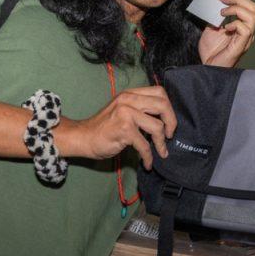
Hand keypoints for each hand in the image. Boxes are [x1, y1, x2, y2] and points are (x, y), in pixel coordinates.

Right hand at [55, 86, 175, 170]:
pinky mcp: (124, 129)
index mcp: (130, 94)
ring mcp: (126, 113)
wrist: (83, 138)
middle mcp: (128, 100)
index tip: (168, 122)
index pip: (159, 92)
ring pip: (157, 126)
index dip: (169, 108)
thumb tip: (165, 120)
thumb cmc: (105, 127)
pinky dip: (149, 156)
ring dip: (161, 143)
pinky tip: (148, 163)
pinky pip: (145, 145)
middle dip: (171, 122)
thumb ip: (141, 109)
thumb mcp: (123, 110)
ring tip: (161, 152)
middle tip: (169, 135)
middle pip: (162, 105)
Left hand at [198, 0, 254, 67]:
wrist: (208, 67)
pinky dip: (236, 24)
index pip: (247, 6)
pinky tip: (226, 28)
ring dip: (236, 10)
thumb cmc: (212, 51)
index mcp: (242, 25)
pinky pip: (246, 30)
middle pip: (253, 8)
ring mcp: (246, 38)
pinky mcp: (242, 45)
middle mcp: (247, 31)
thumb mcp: (211, 28)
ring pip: (252, 16)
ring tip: (223, 12)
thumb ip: (215, 17)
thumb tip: (215, 3)